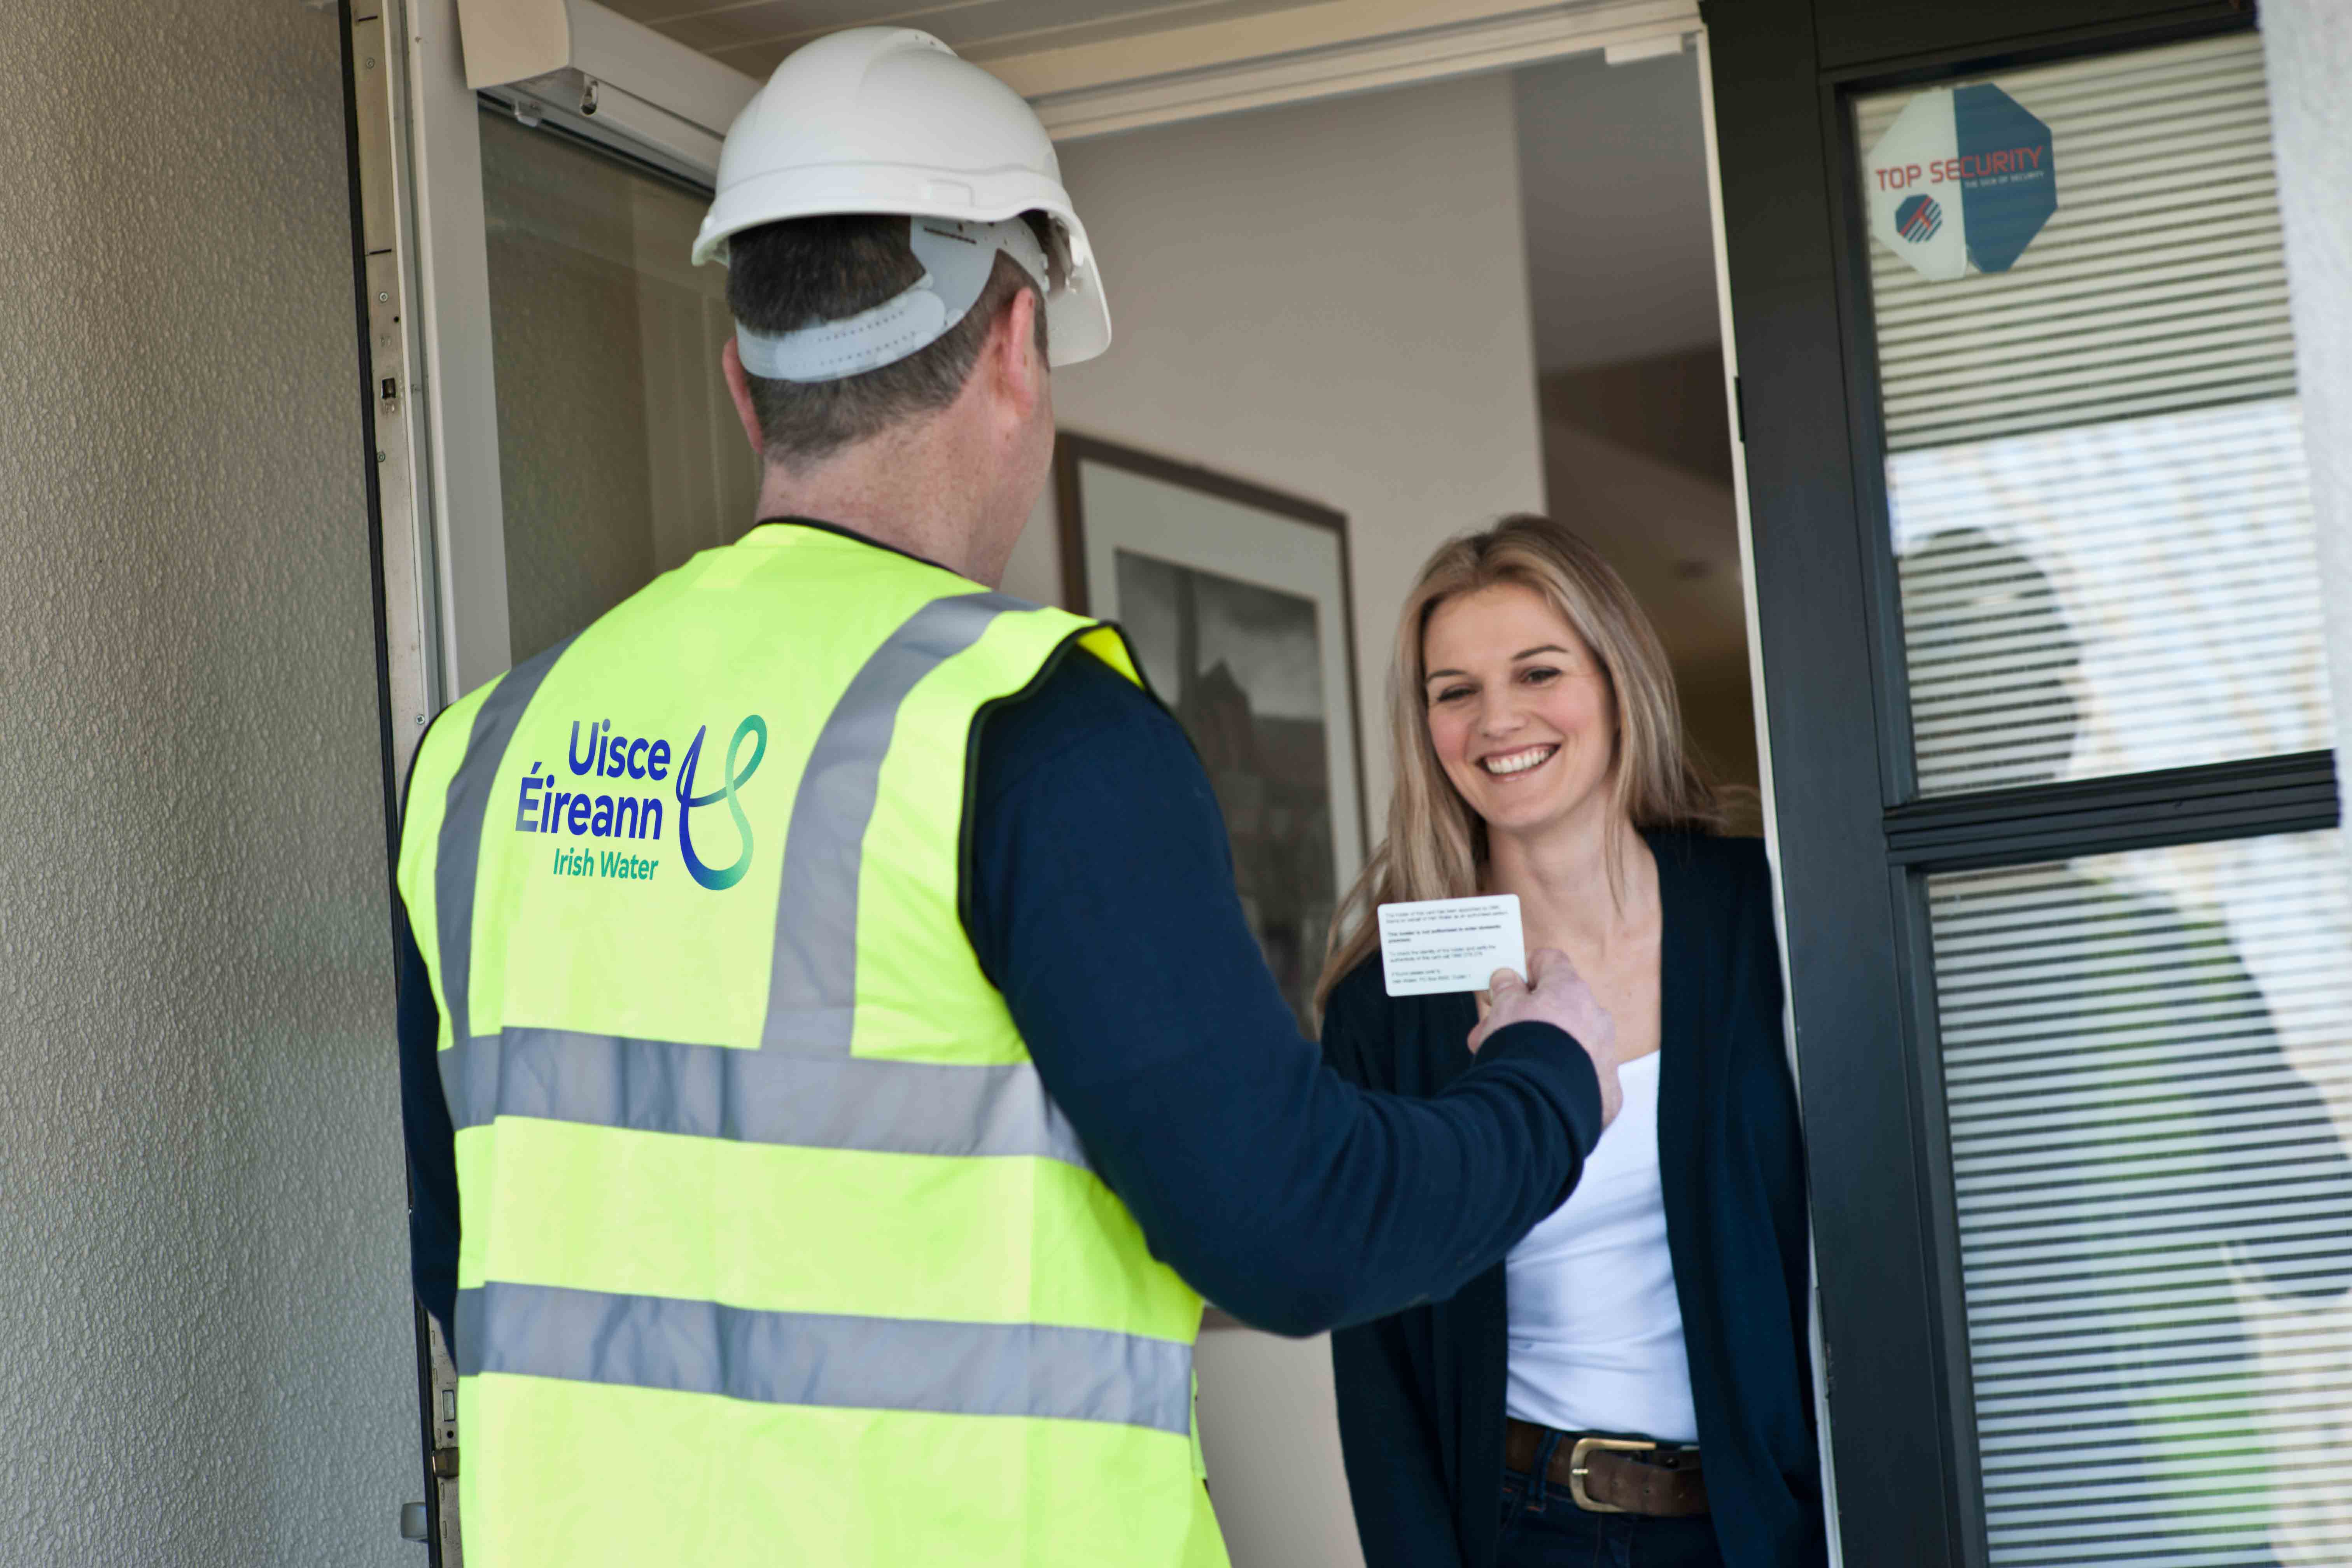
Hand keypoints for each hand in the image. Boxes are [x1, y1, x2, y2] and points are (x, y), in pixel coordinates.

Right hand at [1468, 948, 1626, 1125]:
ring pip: (1569, 1042)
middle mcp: (1595, 1018)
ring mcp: (1604, 1054)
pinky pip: (1581, 1075)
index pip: (1551, 962)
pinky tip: (1535, 1087)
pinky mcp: (1606, 1090)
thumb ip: (1506, 989)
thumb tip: (1507, 978)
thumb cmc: (1522, 1048)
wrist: (1541, 1105)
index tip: (1507, 981)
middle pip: (1557, 1007)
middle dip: (1523, 1017)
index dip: (1526, 968)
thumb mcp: (1503, 1009)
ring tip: (1506, 1065)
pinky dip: (1560, 1077)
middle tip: (1491, 1032)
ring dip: (1539, 1047)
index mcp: (1570, 990)